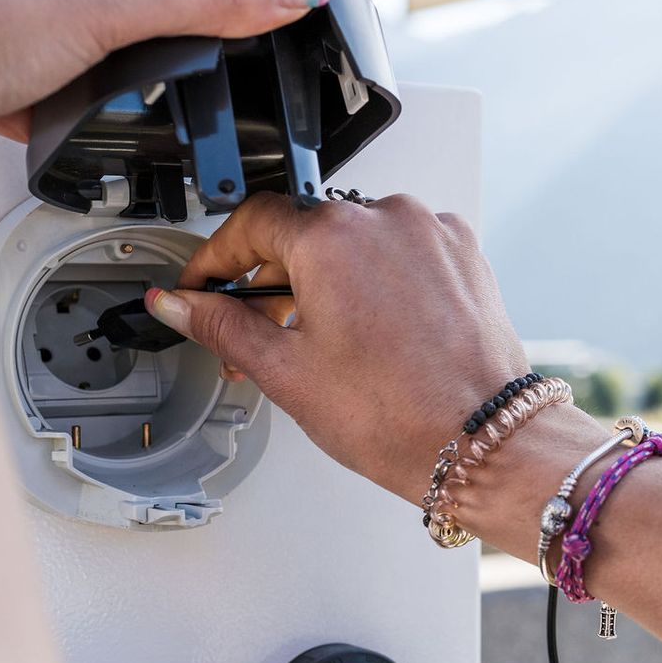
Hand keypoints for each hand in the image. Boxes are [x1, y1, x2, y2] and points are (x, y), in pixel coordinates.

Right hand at [144, 193, 547, 504]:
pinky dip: (373, 282)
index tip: (202, 287)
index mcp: (332, 238)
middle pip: (301, 234)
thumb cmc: (399, 415)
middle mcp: (385, 220)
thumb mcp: (285, 372)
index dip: (215, 259)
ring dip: (322, 283)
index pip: (249, 224)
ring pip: (352, 244)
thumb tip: (180, 304)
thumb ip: (222, 325)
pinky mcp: (461, 255)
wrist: (481, 442)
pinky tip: (368, 333)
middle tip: (254, 337)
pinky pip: (398, 254)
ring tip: (317, 345)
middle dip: (269, 283)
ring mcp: (429, 234)